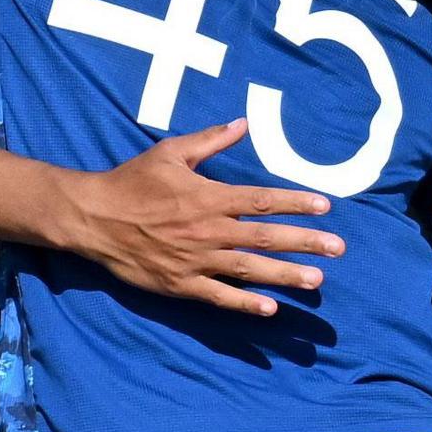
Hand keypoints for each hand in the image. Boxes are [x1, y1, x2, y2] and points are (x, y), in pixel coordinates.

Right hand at [58, 119, 346, 315]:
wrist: (93, 217)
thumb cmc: (133, 181)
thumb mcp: (171, 152)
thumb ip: (211, 140)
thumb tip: (243, 122)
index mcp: (209, 196)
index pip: (262, 200)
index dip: (296, 203)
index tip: (325, 207)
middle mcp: (208, 230)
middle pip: (265, 237)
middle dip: (305, 242)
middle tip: (338, 248)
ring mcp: (196, 260)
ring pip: (249, 269)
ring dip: (285, 275)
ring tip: (316, 280)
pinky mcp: (180, 284)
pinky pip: (219, 296)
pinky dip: (245, 303)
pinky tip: (270, 309)